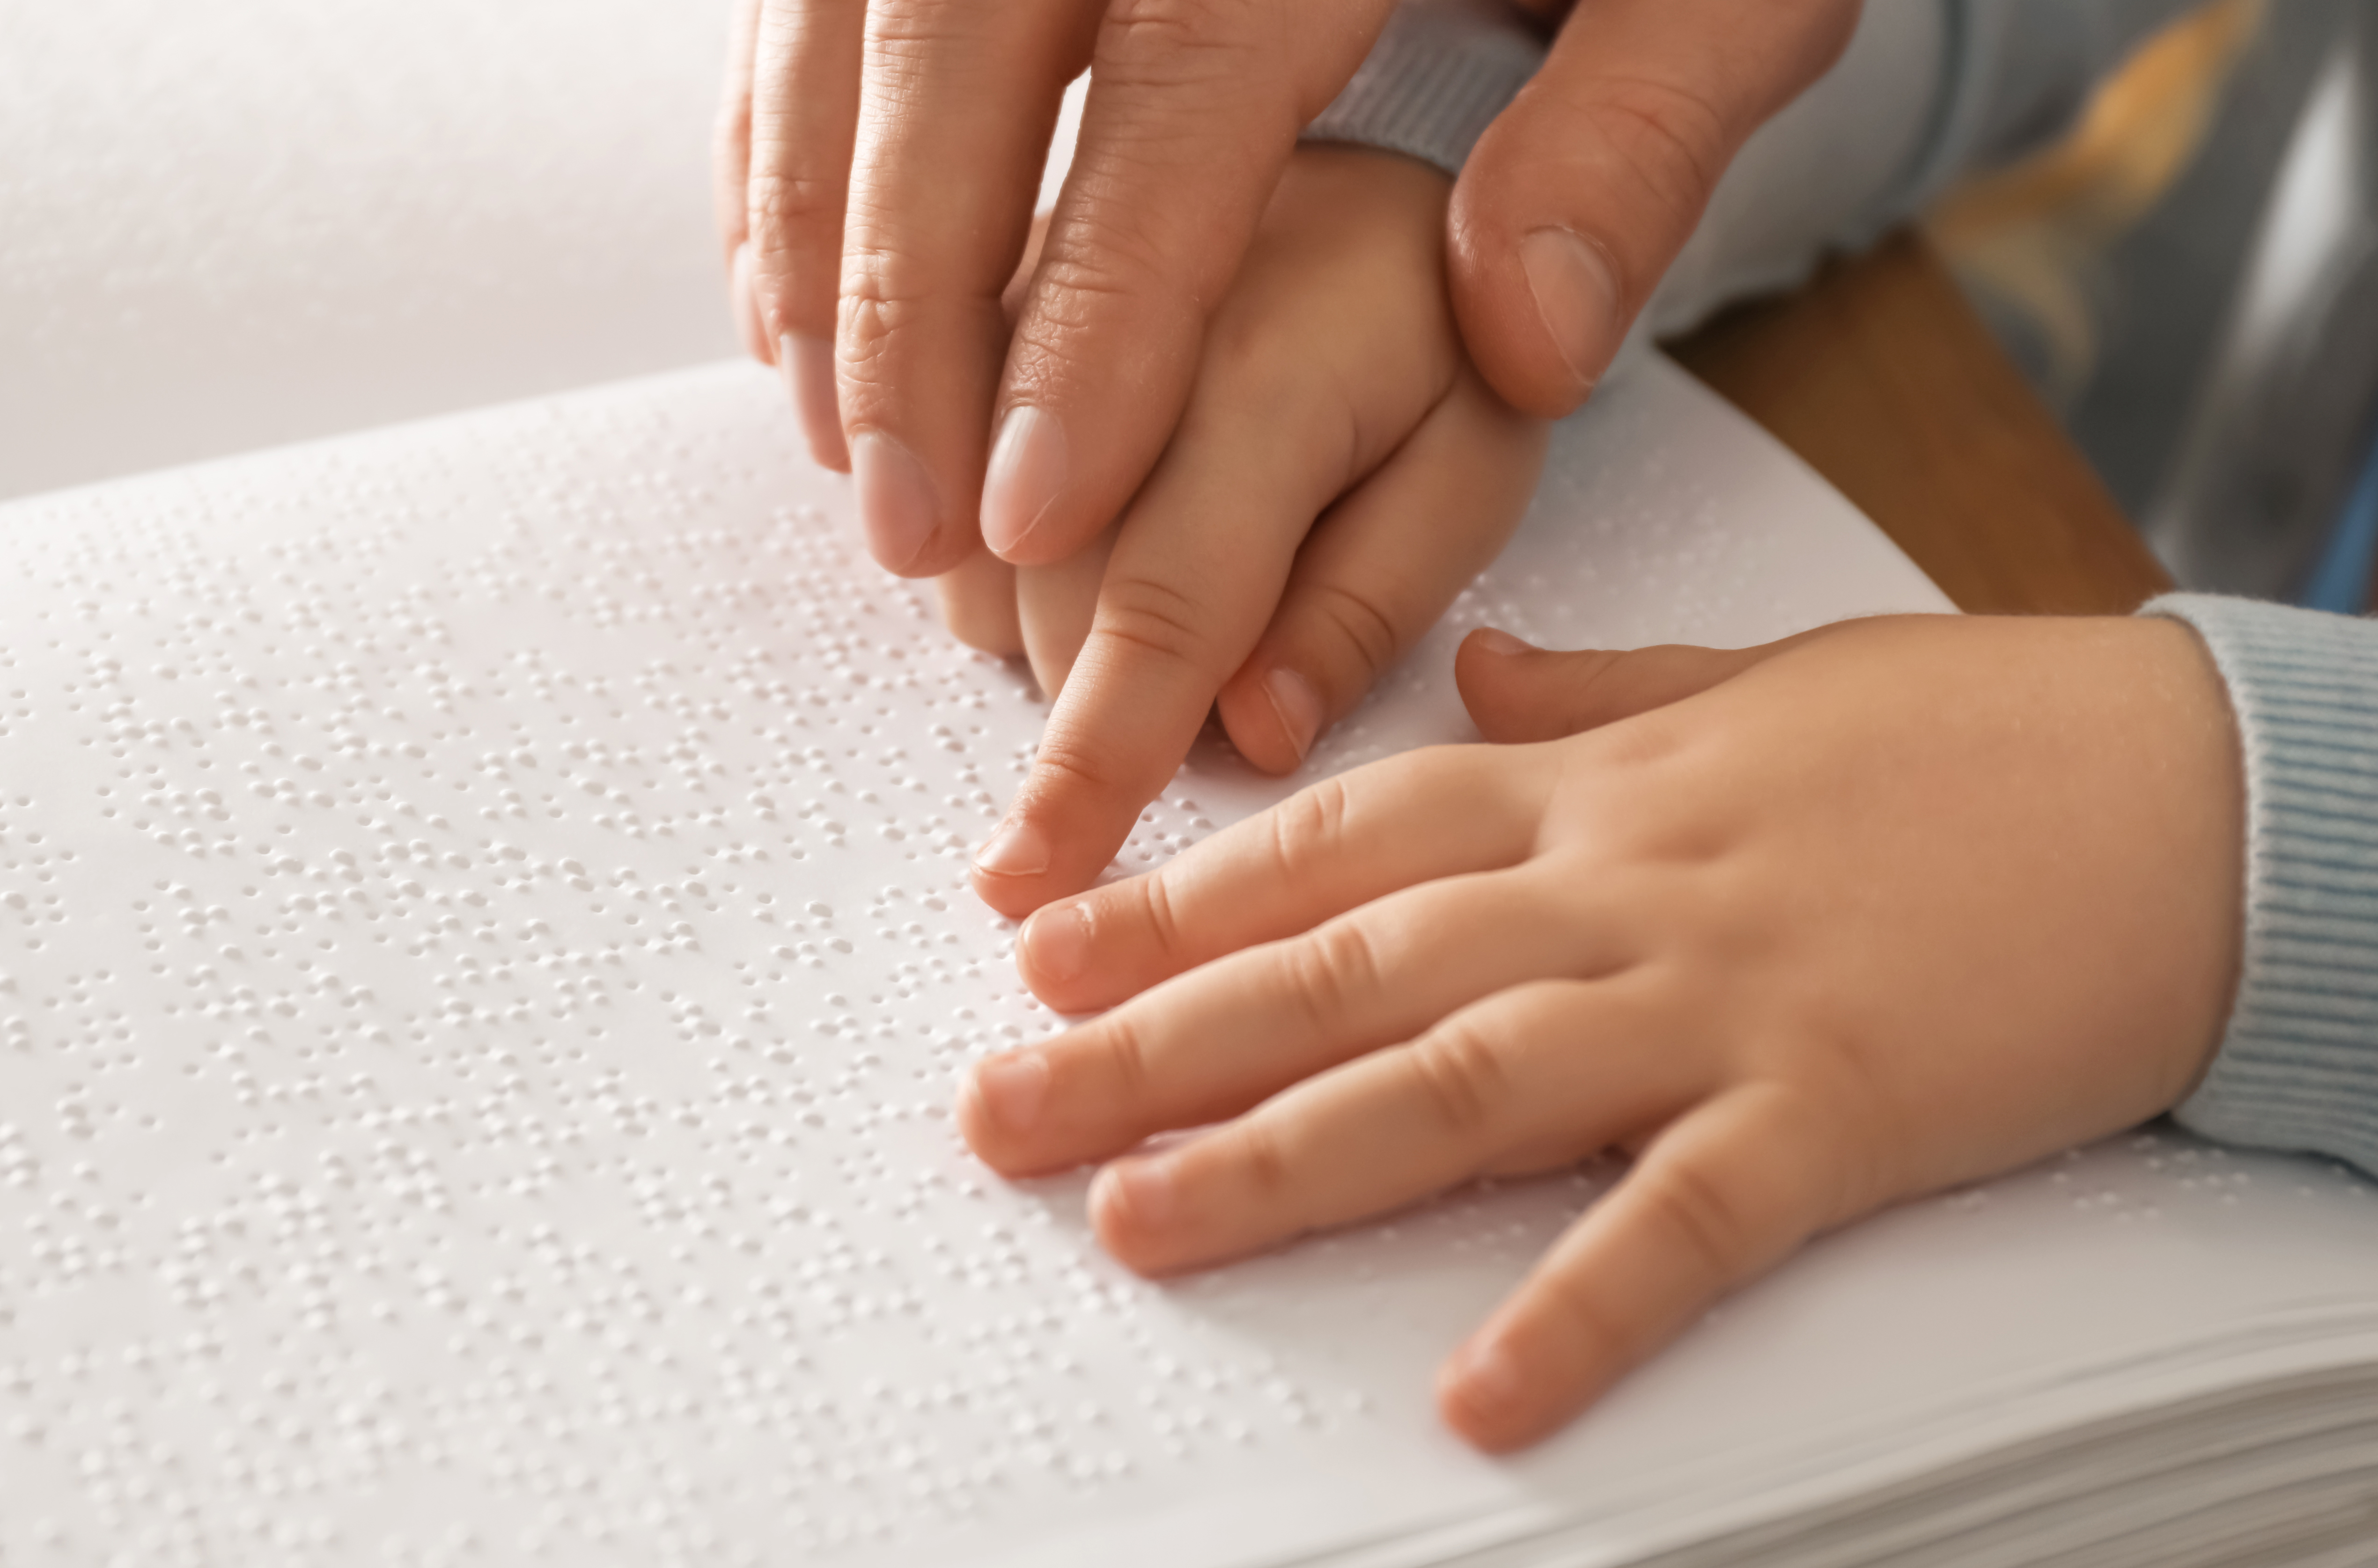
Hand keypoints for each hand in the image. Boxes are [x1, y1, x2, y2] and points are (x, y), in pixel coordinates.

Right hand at [711, 0, 1861, 577]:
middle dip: (909, 304)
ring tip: (848, 455)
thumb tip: (1522, 333)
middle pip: (958, 44)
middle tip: (915, 529)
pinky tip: (795, 302)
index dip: (1097, 313)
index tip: (1043, 509)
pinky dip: (793, 147)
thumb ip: (1636, 137)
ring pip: (851, 15)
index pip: (1180, 91)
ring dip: (823, 239)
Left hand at [956, 615, 2245, 1450]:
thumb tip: (1485, 664)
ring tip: (1134, 1225)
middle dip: (1154, 1041)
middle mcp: (1621, 885)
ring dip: (1283, 1159)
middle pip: (1343, 969)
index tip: (1035, 942)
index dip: (1175, 894)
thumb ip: (1603, 680)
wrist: (2201, 784)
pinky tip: (1478, 1397)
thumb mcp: (1767, 673)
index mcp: (1598, 779)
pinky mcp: (1840, 1110)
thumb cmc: (1982, 733)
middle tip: (998, 1107)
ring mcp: (1722, 998)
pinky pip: (1683, 1225)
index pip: (1338, 839)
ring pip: (1458, 1084)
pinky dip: (1580, 1310)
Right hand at [959, 144, 1548, 917]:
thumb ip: (1373, 595)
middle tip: (1208, 652)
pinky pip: (904, 466)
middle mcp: (1108, 319)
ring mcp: (1004, 295)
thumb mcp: (1473, 463)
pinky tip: (1060, 502)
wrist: (1339, 137)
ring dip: (1030, 614)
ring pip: (953, 548)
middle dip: (1096, 688)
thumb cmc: (1429, 327)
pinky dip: (968, 534)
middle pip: (1037, 598)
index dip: (1097, 757)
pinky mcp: (946, 295)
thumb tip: (1260, 734)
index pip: (1162, 604)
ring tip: (1152, 548)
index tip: (1034, 874)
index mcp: (1266, 369)